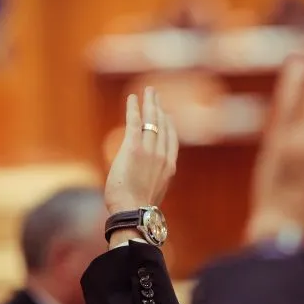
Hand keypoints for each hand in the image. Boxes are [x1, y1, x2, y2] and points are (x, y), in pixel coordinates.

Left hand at [104, 86, 178, 214]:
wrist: (133, 212)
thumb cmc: (138, 209)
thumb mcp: (152, 195)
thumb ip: (152, 183)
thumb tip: (144, 184)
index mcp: (169, 167)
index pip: (171, 140)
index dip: (169, 125)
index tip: (167, 115)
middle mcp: (162, 156)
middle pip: (163, 126)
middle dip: (159, 109)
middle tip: (156, 96)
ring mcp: (149, 151)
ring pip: (151, 120)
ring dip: (149, 103)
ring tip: (148, 91)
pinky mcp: (133, 148)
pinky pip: (134, 122)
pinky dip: (133, 108)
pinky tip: (132, 98)